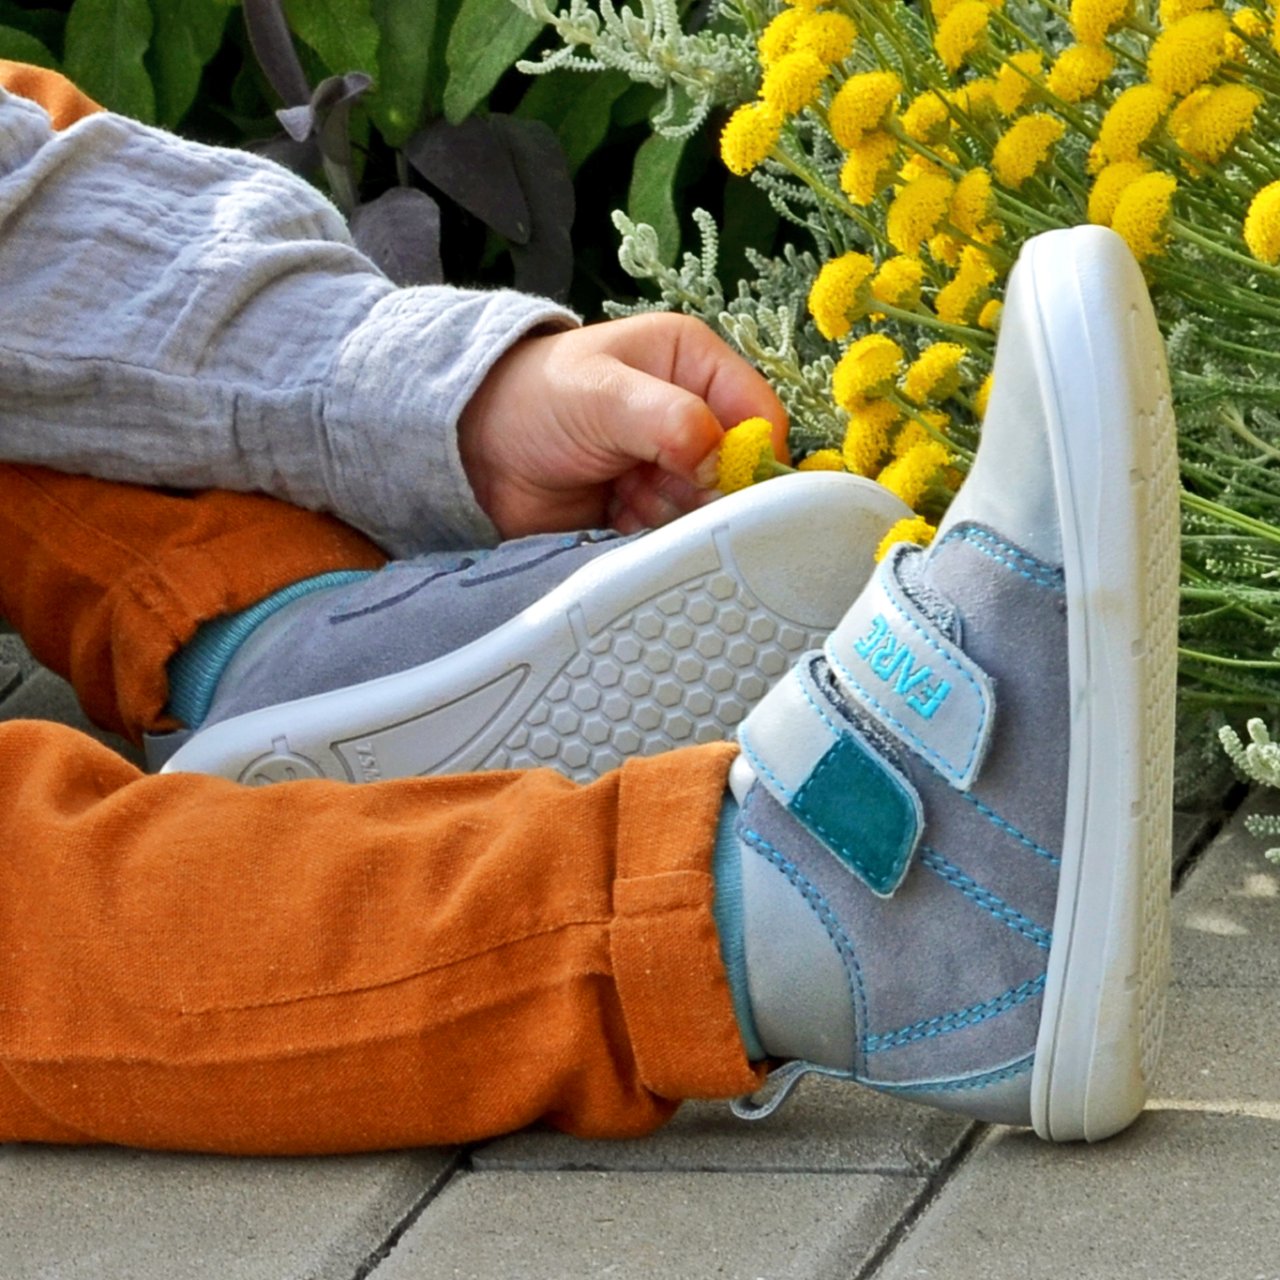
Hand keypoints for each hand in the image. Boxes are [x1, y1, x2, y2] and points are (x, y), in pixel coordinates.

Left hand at [457, 312, 787, 536]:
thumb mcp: (604, 394)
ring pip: (707, 512)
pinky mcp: (648, 511)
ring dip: (670, 517)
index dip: (753, 454)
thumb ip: (669, 421)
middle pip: (738, 474)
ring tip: (621, 497)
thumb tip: (724, 460)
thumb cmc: (534, 398)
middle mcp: (693, 416)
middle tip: (650, 489)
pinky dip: (650, 539)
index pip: (760, 414)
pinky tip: (613, 520)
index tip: (722, 485)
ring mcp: (671, 469)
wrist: (474, 449)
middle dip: (701, 493)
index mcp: (695, 365)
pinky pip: (674, 538)